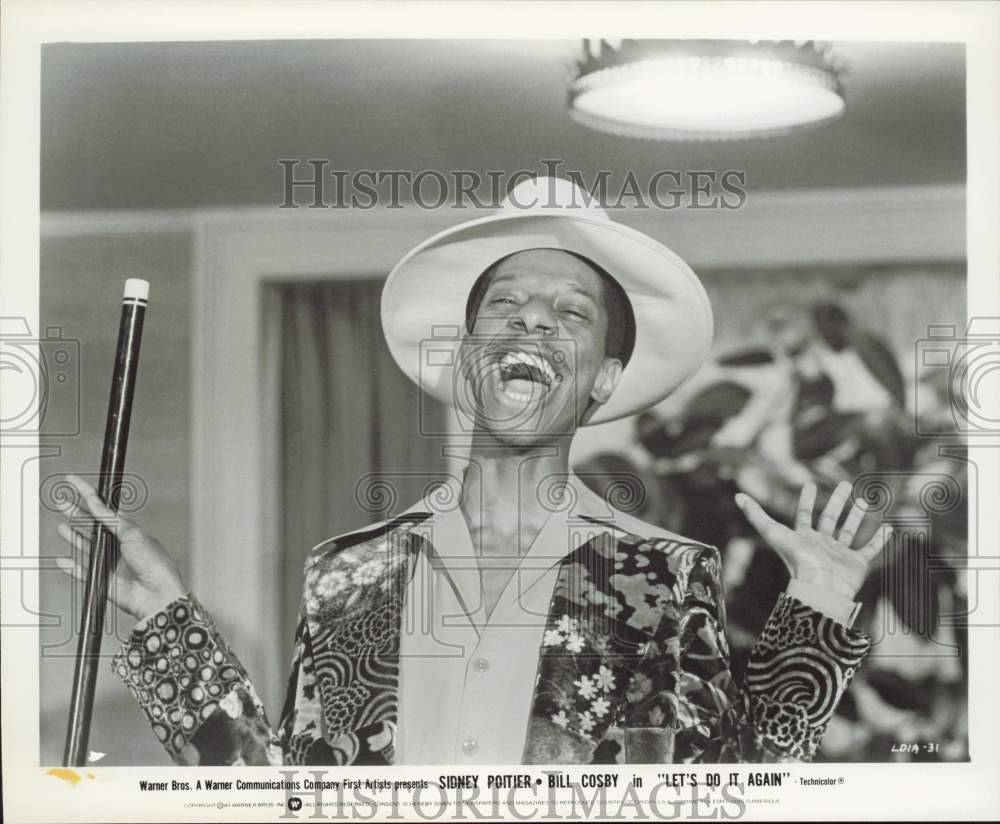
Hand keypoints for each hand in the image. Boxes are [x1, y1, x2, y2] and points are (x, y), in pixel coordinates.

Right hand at [53, 475, 186, 621]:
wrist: (156, 593)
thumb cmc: (154, 563)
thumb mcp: (133, 534)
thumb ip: (111, 520)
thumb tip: (97, 504)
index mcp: (128, 531)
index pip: (104, 509)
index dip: (88, 494)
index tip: (74, 482)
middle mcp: (118, 545)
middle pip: (91, 526)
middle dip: (76, 514)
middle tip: (62, 503)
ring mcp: (110, 562)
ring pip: (86, 547)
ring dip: (73, 537)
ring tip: (61, 526)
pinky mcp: (103, 579)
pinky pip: (83, 572)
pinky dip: (72, 567)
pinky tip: (63, 559)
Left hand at [735, 481, 891, 600]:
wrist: (820, 586)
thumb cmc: (796, 560)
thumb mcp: (772, 531)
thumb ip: (755, 514)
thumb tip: (738, 495)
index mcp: (803, 537)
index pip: (804, 514)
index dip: (806, 499)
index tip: (810, 484)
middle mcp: (821, 544)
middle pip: (830, 519)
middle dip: (837, 501)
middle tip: (845, 484)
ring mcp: (839, 554)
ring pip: (850, 531)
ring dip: (857, 516)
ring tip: (865, 500)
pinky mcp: (856, 564)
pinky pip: (870, 549)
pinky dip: (880, 540)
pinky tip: (887, 527)